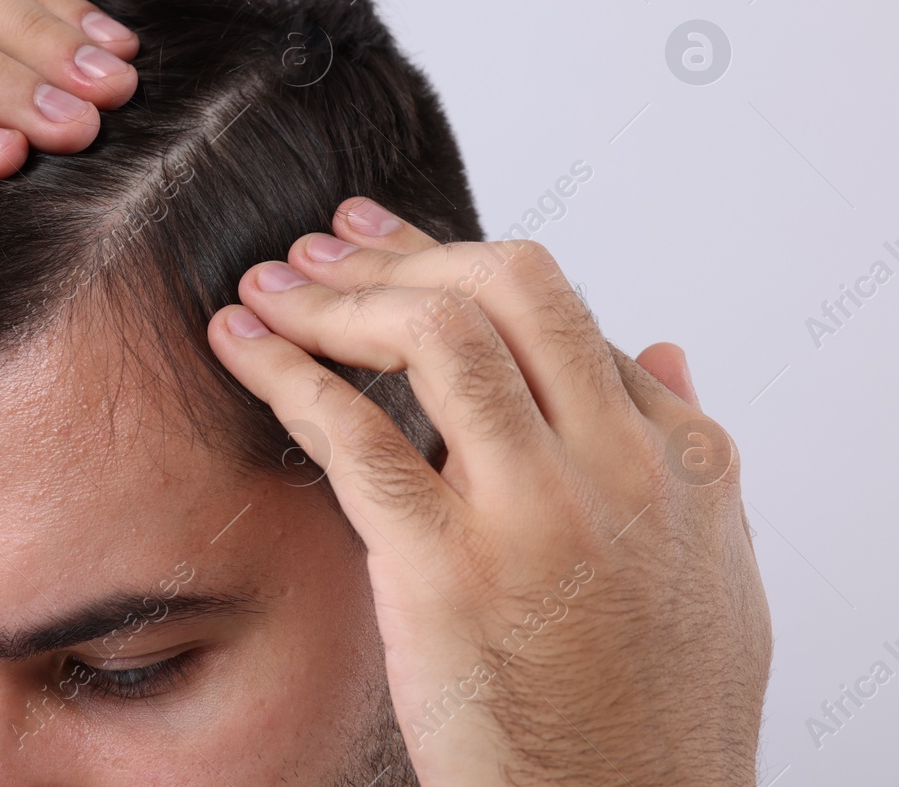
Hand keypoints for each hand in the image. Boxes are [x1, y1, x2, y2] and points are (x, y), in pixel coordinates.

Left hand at [208, 200, 770, 784]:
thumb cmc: (658, 713)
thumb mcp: (716, 570)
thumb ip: (686, 452)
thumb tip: (660, 351)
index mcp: (682, 458)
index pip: (560, 310)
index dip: (458, 260)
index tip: (390, 240)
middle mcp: (617, 467)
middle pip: (506, 289)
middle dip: (399, 252)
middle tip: (323, 244)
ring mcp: (534, 514)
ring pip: (436, 338)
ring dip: (335, 295)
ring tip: (269, 285)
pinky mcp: (446, 568)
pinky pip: (353, 432)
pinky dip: (284, 370)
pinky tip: (238, 345)